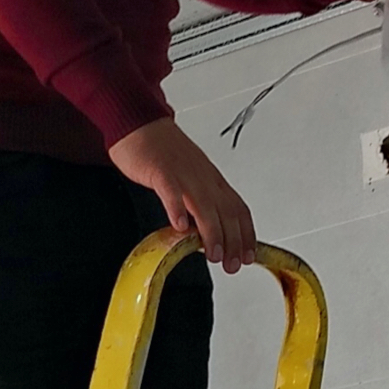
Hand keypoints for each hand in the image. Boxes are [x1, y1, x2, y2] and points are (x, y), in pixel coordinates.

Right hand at [107, 116, 256, 270]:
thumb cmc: (163, 152)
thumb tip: (204, 231)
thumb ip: (198, 203)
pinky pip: (171, 191)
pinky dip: (177, 209)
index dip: (246, 234)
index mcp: (212, 180)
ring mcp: (183, 174)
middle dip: (233, 241)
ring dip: (212, 232)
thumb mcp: (190, 178)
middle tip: (233, 265)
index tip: (248, 255)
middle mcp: (203, 178)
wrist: (140, 123)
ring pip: (204, 205)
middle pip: (226, 211)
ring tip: (213, 254)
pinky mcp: (161, 170)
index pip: (238, 209)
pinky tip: (178, 227)